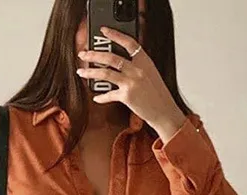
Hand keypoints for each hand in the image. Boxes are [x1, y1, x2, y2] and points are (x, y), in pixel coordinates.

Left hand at [76, 26, 186, 142]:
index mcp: (145, 61)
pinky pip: (109, 94)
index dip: (115, 35)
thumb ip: (138, 66)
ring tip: (81, 72)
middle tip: (84, 54)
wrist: (165, 112)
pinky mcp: (127, 96)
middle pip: (111, 57)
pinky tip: (96, 97)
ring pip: (106, 73)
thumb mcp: (151, 74)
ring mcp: (131, 82)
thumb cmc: (158, 95)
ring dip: (91, 72)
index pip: (128, 42)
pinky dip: (102, 96)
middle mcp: (137, 69)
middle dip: (94, 55)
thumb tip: (121, 62)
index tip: (104, 31)